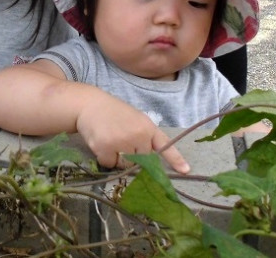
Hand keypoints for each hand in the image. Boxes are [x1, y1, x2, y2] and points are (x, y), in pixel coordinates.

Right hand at [75, 96, 189, 173]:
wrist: (90, 105)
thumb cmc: (114, 113)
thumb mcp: (135, 120)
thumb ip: (144, 138)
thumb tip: (146, 163)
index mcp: (148, 127)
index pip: (164, 146)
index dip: (175, 160)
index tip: (186, 171)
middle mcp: (138, 135)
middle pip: (142, 162)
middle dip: (132, 157)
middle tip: (121, 141)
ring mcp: (122, 141)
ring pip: (125, 165)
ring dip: (117, 159)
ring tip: (110, 141)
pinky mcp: (106, 147)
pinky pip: (109, 164)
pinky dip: (104, 158)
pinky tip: (101, 142)